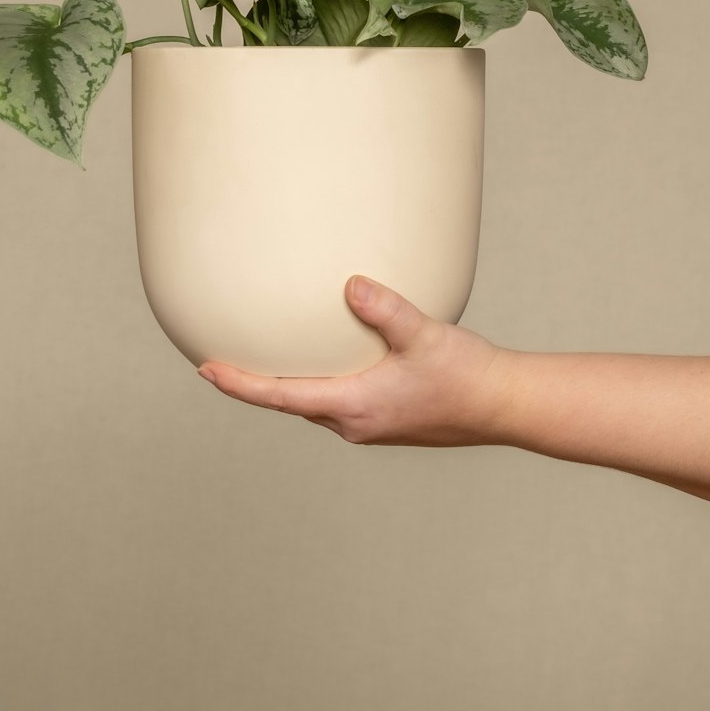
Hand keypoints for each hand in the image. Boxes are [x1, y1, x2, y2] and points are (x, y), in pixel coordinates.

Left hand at [197, 276, 509, 445]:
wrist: (504, 405)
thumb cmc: (466, 374)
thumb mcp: (423, 334)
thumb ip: (386, 309)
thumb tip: (351, 285)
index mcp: (354, 406)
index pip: (281, 396)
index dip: (240, 383)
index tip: (205, 370)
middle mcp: (355, 423)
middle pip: (291, 403)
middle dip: (255, 384)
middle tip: (218, 363)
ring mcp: (371, 425)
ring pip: (314, 403)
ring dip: (287, 385)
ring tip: (262, 360)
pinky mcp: (386, 420)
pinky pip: (337, 402)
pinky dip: (317, 383)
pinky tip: (324, 361)